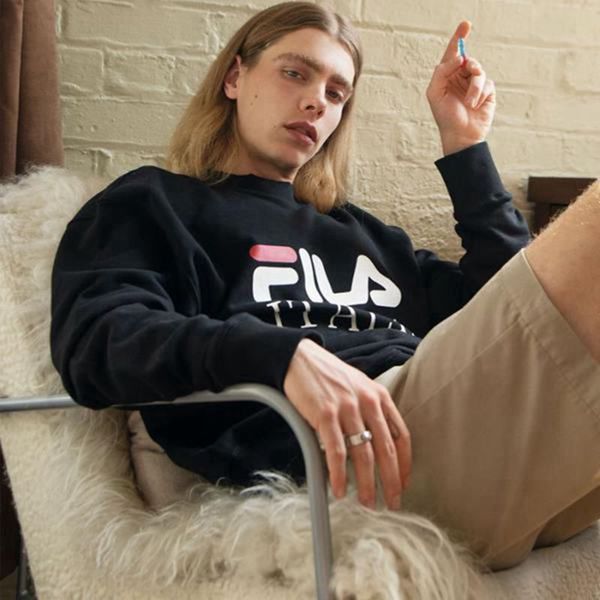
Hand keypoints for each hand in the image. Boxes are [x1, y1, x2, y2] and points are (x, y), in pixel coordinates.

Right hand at [283, 339, 411, 510]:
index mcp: (380, 397)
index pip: (402, 437)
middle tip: (392, 504)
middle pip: (386, 450)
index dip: (405, 465)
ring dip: (367, 484)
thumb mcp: (359, 387)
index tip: (403, 484)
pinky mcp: (325, 414)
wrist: (299, 358)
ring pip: (363, 455)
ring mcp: (347, 408)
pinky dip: (339, 475)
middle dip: (391, 482)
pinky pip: (336, 452)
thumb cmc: (328, 376)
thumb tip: (377, 446)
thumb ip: (371, 411)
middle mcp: (368, 402)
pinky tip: (339, 490)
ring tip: (367, 503)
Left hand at [426, 21, 495, 154]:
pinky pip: (487, 83)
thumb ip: (442, 71)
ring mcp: (474, 84)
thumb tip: (460, 57)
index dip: (459, 38)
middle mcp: (460, 77)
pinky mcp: (487, 92)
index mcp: (447, 76)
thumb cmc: (445, 116)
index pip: (453, 53)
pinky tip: (476, 105)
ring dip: (474, 87)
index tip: (466, 24)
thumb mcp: (435, 93)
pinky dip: (481, 94)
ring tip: (469, 102)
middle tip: (468, 70)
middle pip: (469, 59)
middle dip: (469, 65)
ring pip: (479, 71)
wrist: (461, 136)